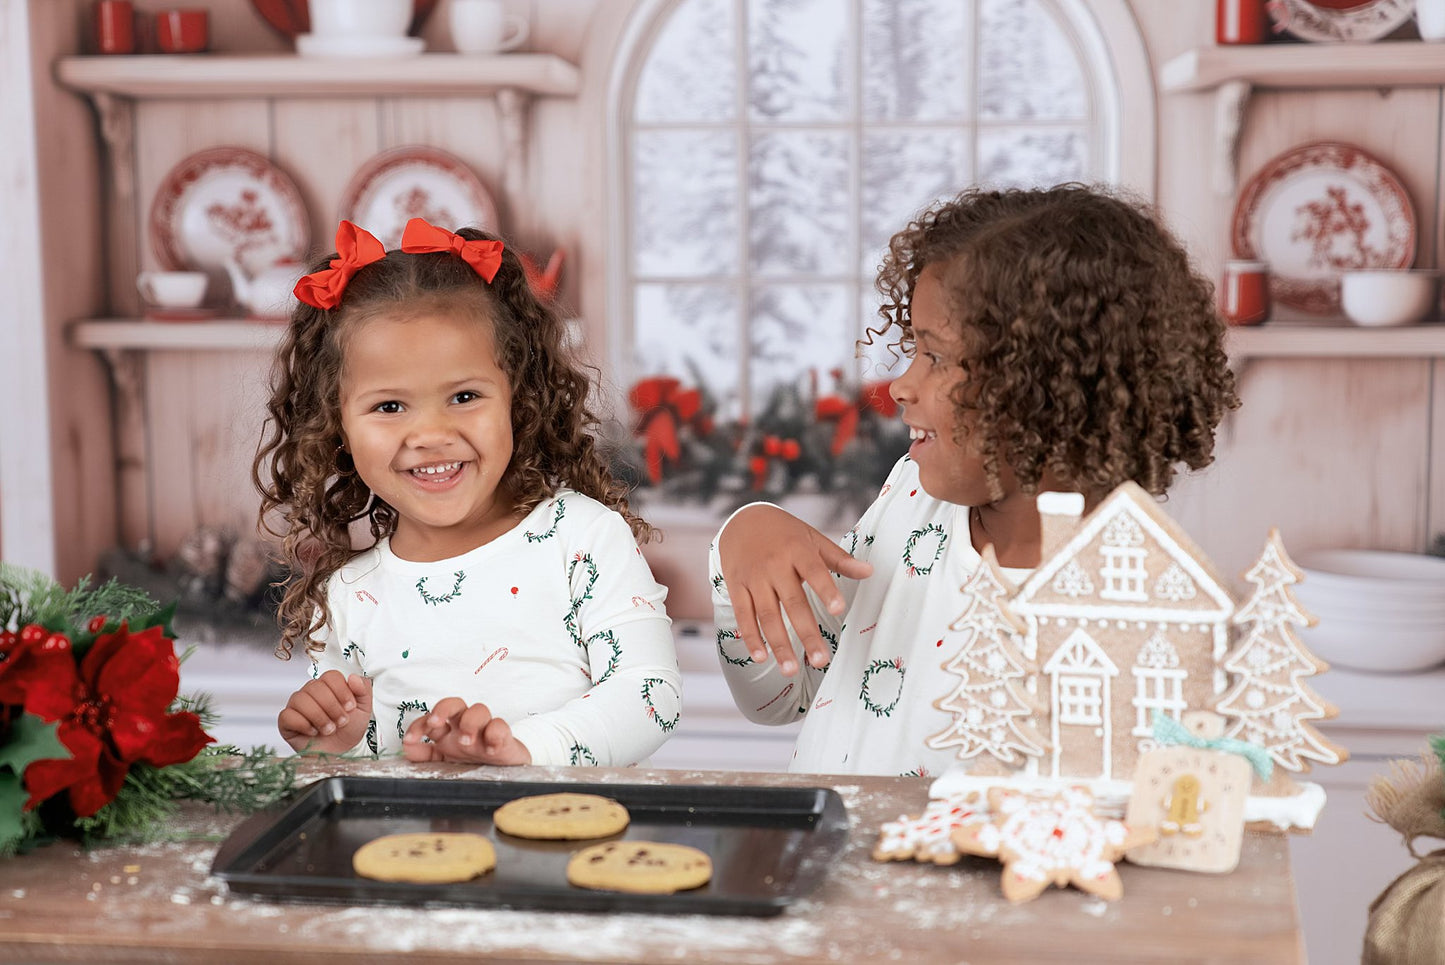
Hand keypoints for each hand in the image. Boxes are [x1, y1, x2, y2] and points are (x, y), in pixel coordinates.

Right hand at [278, 670, 371, 753]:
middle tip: (341, 721)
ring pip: (301, 699)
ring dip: (319, 717)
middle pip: (316, 687)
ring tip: (329, 729)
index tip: (350, 706)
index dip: (342, 691)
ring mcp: (296, 706)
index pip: (331, 676)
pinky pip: (287, 715)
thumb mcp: (364, 709)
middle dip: (332, 707)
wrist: (341, 752)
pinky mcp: (286, 721)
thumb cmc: (349, 730)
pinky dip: (304, 725)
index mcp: (329, 686)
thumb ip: (363, 690)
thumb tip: (353, 677)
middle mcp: (310, 692)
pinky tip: (313, 732)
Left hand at [401, 697, 531, 764]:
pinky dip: (495, 734)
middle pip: (454, 704)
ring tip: (466, 742)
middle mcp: (465, 727)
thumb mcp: (445, 762)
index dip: (418, 726)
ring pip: (479, 710)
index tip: (409, 740)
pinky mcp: (505, 737)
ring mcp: (485, 730)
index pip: (431, 720)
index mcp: (448, 733)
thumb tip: (406, 748)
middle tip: (436, 722)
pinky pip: (501, 725)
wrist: (505, 774)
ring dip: (470, 723)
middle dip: (442, 709)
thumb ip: (424, 756)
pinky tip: (490, 749)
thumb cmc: (473, 764)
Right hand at [718, 504, 872, 675]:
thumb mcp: (812, 539)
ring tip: (791, 670)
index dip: (826, 590)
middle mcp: (774, 565)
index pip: (815, 571)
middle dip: (806, 633)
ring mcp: (753, 578)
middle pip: (792, 603)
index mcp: (797, 550)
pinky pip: (743, 616)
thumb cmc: (784, 533)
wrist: (741, 520)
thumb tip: (870, 571)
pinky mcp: (736, 587)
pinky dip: (752, 638)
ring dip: (779, 644)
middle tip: (821, 660)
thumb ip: (840, 559)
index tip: (839, 609)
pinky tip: (762, 658)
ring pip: (767, 615)